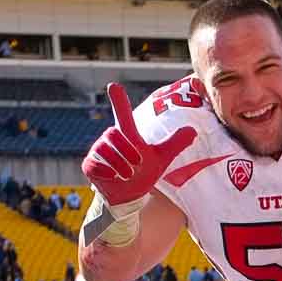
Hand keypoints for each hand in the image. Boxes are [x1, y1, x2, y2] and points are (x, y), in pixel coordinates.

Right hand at [82, 81, 195, 212]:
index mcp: (126, 134)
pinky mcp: (89, 166)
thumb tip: (193, 131)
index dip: (119, 100)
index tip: (114, 86)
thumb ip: (175, 144)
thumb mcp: (161, 158)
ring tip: (128, 175)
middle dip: (127, 150)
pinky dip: (105, 172)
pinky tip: (113, 178)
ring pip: (104, 150)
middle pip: (113, 134)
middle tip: (138, 164)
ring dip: (119, 164)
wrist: (128, 194)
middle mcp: (110, 139)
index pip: (122, 113)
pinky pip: (93, 165)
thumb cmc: (143, 171)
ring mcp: (97, 151)